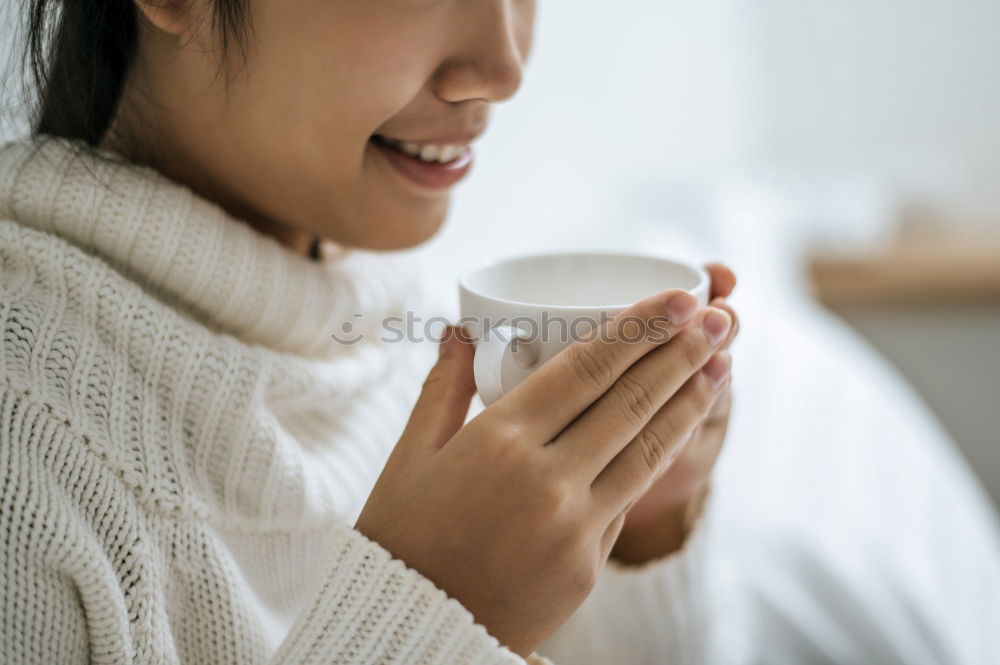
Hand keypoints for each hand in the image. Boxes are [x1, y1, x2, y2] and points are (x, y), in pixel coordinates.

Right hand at [355, 289, 733, 656]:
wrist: (413, 630)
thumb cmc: (402, 537)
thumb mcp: (409, 456)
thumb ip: (444, 387)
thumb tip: (459, 328)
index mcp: (497, 442)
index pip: (586, 367)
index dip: (638, 327)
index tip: (676, 298)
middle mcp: (546, 479)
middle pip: (630, 401)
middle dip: (680, 352)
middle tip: (716, 317)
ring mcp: (575, 525)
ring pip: (647, 448)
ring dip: (689, 401)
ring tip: (721, 363)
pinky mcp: (588, 563)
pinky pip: (629, 496)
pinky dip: (659, 454)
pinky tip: (677, 426)